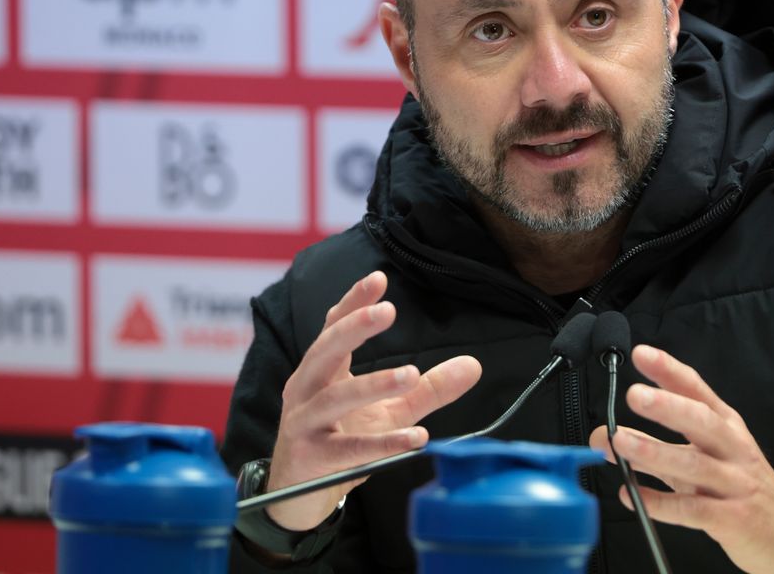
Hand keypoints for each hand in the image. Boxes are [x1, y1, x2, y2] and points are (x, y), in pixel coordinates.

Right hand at [266, 271, 481, 530]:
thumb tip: (474, 364)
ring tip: (411, 375)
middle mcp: (306, 388)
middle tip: (388, 311)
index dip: (354, 302)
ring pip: (336, 398)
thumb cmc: (341, 439)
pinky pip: (349, 449)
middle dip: (354, 328)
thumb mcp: (390, 409)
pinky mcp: (311, 458)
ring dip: (374, 384)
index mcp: (321, 369)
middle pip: (326, 350)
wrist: (298, 494)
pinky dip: (382, 443)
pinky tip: (416, 436)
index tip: (379, 278)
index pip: (333, 326)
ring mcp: (304, 422)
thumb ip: (428, 387)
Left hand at [589, 345, 773, 573]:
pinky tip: (632, 495)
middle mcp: (732, 447)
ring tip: (620, 441)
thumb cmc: (737, 485)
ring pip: (694, 464)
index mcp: (726, 425)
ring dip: (654, 452)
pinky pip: (692, 510)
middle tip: (634, 395)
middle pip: (701, 421)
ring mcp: (734, 483)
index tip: (641, 354)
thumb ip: (652, 446)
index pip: (697, 390)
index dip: (670, 371)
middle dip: (667, 406)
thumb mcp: (701, 457)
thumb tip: (603, 436)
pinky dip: (660, 503)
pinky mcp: (732, 518)